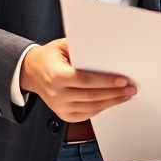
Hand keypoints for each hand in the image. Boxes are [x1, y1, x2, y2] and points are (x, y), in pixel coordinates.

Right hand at [19, 39, 135, 121]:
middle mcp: (57, 93)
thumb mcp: (61, 46)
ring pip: (91, 107)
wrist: (30, 72)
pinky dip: (100, 109)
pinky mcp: (62, 114)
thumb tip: (105, 49)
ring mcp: (59, 106)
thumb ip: (80, 48)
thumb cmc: (49, 57)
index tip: (122, 80)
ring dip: (111, 102)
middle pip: (91, 96)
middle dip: (114, 93)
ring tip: (126, 95)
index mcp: (56, 75)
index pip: (85, 80)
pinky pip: (85, 114)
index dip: (106, 81)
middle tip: (130, 88)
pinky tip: (112, 102)